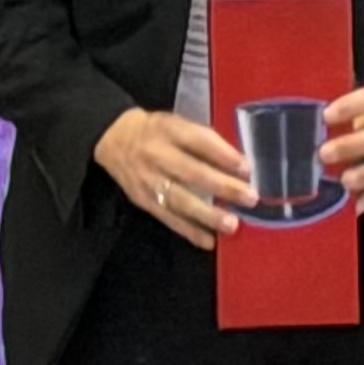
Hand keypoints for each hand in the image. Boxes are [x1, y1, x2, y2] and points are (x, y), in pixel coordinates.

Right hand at [97, 109, 257, 248]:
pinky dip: (189, 231)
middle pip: (192, 173)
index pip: (199, 141)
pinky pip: (168, 218)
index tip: (247, 168)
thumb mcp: (177, 123)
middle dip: (223, 187)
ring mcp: (149, 180)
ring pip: (180, 200)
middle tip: (249, 198)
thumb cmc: (156, 132)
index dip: (224, 155)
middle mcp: (157, 155)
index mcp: (169, 130)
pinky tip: (209, 241)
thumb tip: (238, 164)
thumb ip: (204, 140)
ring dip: (208, 215)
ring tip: (231, 225)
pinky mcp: (143, 200)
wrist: (114, 139)